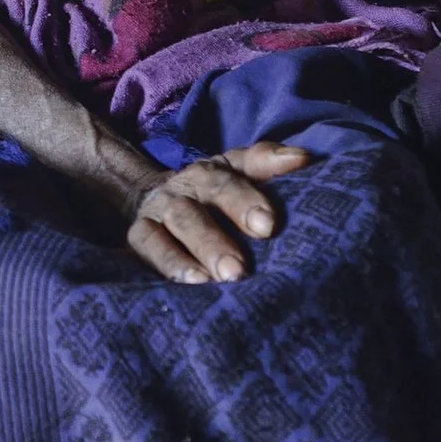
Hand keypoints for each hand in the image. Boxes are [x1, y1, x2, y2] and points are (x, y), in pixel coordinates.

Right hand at [123, 142, 308, 283]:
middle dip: (215, 239)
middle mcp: (181, 190)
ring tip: (211, 281)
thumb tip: (302, 158)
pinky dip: (167, 263)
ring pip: (173, 227)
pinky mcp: (138, 236)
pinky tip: (188, 283)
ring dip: (190, 254)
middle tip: (237, 269)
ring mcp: (156, 212)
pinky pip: (147, 247)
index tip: (267, 225)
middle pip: (194, 209)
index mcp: (208, 174)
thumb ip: (267, 162)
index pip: (226, 181)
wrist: (158, 201)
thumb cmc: (215, 195)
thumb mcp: (238, 172)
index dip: (245, 199)